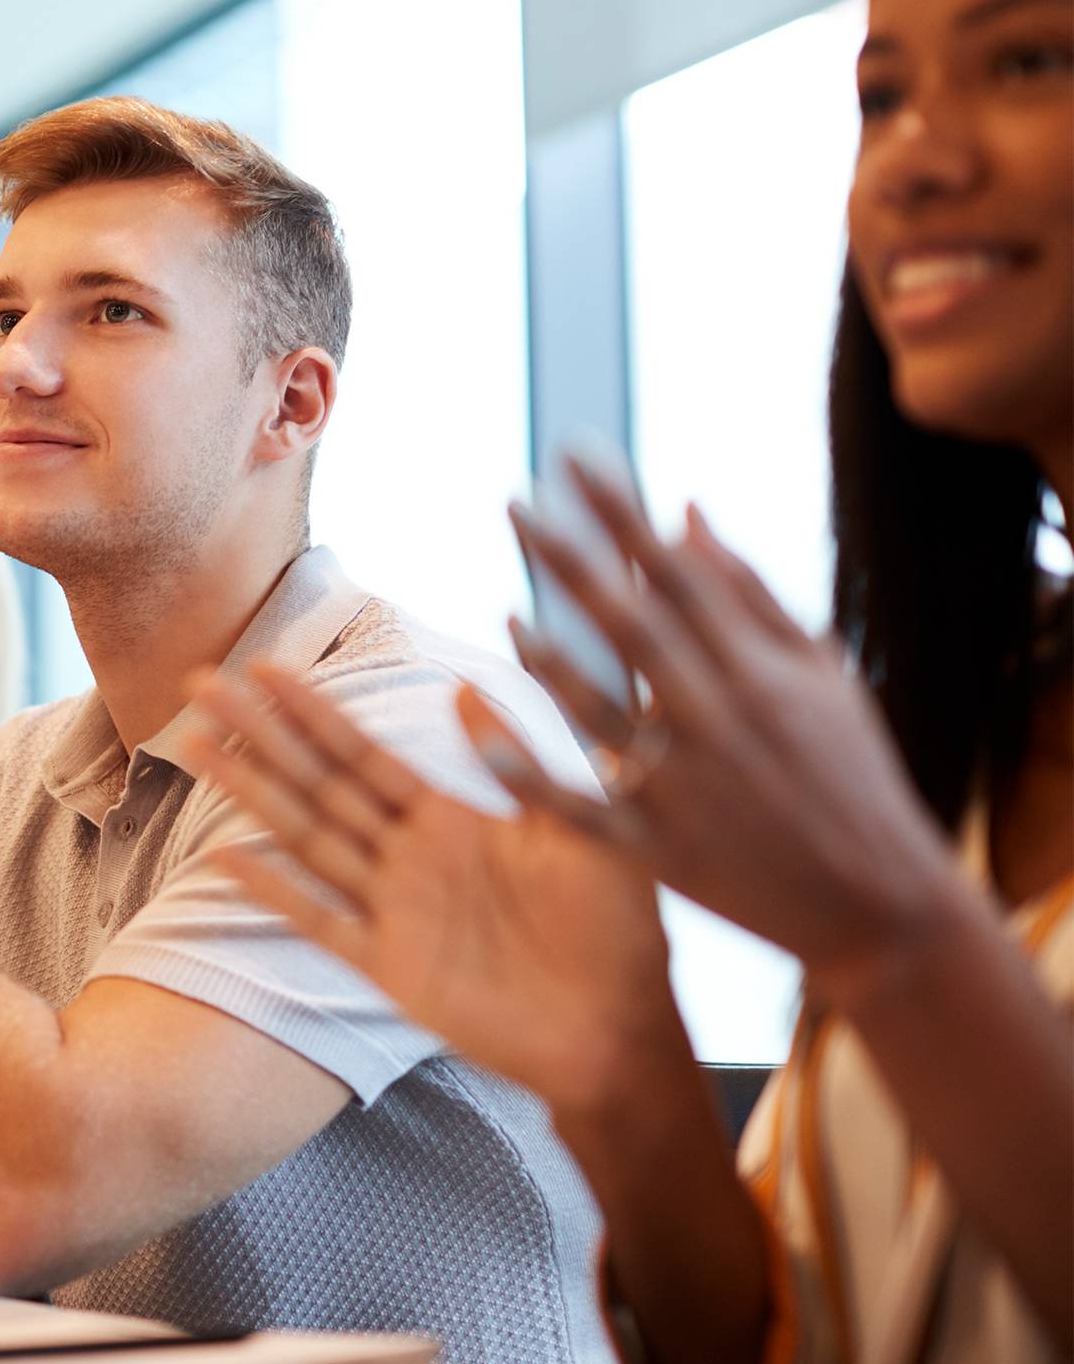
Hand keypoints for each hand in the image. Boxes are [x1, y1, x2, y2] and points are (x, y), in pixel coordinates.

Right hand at [176, 665, 677, 1116]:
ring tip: (197, 747)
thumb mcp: (582, 825)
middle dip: (260, 734)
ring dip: (251, 793)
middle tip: (202, 685)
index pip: (365, 751)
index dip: (314, 710)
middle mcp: (409, 857)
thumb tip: (462, 685)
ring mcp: (393, 910)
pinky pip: (320, 921)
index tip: (265, 666)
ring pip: (305, 837)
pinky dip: (273, 891)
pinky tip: (224, 857)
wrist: (621, 1030)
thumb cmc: (618, 930)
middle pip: (317, 782)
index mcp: (452, 818)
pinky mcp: (389, 966)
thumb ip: (517, 758)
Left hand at [509, 456, 957, 995]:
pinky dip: (531, 777)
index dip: (620, 514)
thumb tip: (685, 511)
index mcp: (756, 670)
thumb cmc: (851, 774)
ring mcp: (682, 784)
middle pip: (628, 624)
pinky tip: (484, 740)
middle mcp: (715, 717)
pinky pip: (579, 809)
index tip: (574, 460)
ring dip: (544, 659)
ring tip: (507, 612)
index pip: (675, 572)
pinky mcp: (657, 848)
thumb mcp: (824, 676)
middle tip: (514, 505)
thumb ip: (751, 593)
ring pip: (595, 711)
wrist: (879, 903)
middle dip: (568, 560)